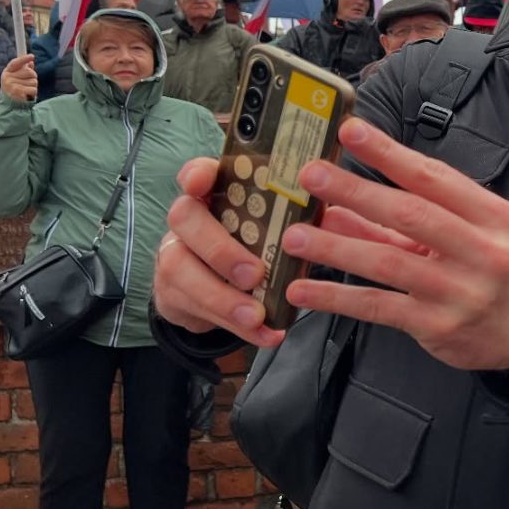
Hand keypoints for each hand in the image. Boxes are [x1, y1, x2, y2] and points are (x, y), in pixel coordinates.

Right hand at [0, 54, 36, 101]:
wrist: (10, 104)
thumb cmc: (15, 89)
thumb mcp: (17, 77)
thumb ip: (24, 69)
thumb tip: (31, 62)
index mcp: (7, 72)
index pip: (15, 63)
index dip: (23, 59)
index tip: (32, 56)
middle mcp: (7, 78)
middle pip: (29, 72)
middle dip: (33, 77)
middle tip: (27, 83)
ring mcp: (12, 85)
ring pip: (34, 81)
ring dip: (33, 86)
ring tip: (26, 90)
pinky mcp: (18, 93)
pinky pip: (34, 89)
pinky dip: (33, 92)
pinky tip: (27, 95)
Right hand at [153, 158, 281, 348]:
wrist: (212, 287)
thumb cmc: (250, 245)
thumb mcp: (270, 226)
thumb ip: (292, 215)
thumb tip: (334, 213)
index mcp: (213, 195)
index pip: (196, 173)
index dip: (197, 174)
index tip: (205, 181)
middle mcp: (187, 222)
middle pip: (185, 220)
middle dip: (220, 248)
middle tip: (254, 273)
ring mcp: (174, 257)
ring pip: (183, 273)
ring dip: (224, 298)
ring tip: (257, 315)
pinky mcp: (173, 296)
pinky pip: (200, 312)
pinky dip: (239, 329)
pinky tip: (266, 334)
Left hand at [278, 118, 508, 370]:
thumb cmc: (487, 271)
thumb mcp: (463, 235)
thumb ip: (401, 220)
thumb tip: (336, 204)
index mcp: (491, 216)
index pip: (434, 177)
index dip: (389, 154)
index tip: (350, 131)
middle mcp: (481, 250)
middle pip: (411, 214)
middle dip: (356, 191)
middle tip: (312, 175)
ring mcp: (460, 291)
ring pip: (388, 263)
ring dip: (337, 247)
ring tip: (295, 236)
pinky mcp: (438, 326)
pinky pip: (379, 306)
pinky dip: (337, 297)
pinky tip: (303, 289)